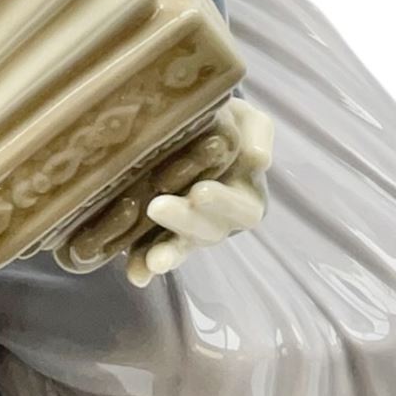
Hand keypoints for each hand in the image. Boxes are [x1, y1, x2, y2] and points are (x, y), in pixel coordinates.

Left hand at [126, 99, 273, 286]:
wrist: (193, 129)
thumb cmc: (227, 125)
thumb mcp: (248, 120)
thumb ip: (258, 134)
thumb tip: (259, 159)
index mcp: (245, 197)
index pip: (243, 209)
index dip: (224, 204)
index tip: (200, 192)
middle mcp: (219, 222)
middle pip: (208, 231)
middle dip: (184, 222)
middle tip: (159, 208)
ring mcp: (188, 233)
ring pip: (180, 247)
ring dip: (167, 254)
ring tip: (153, 261)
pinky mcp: (158, 235)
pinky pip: (152, 253)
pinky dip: (144, 265)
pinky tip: (136, 274)